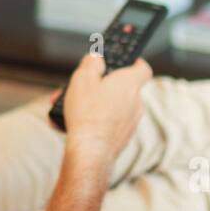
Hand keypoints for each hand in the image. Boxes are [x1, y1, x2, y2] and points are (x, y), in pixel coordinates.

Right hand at [59, 54, 151, 169]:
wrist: (90, 152)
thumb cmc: (87, 113)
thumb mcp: (83, 78)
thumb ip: (91, 63)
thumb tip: (97, 58)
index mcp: (129, 83)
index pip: (142, 67)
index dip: (133, 62)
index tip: (123, 62)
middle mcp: (135, 102)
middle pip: (121, 87)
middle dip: (100, 86)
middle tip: (79, 87)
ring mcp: (131, 121)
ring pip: (112, 106)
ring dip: (93, 103)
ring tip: (67, 107)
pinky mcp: (123, 137)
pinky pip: (108, 122)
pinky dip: (94, 120)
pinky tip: (70, 123)